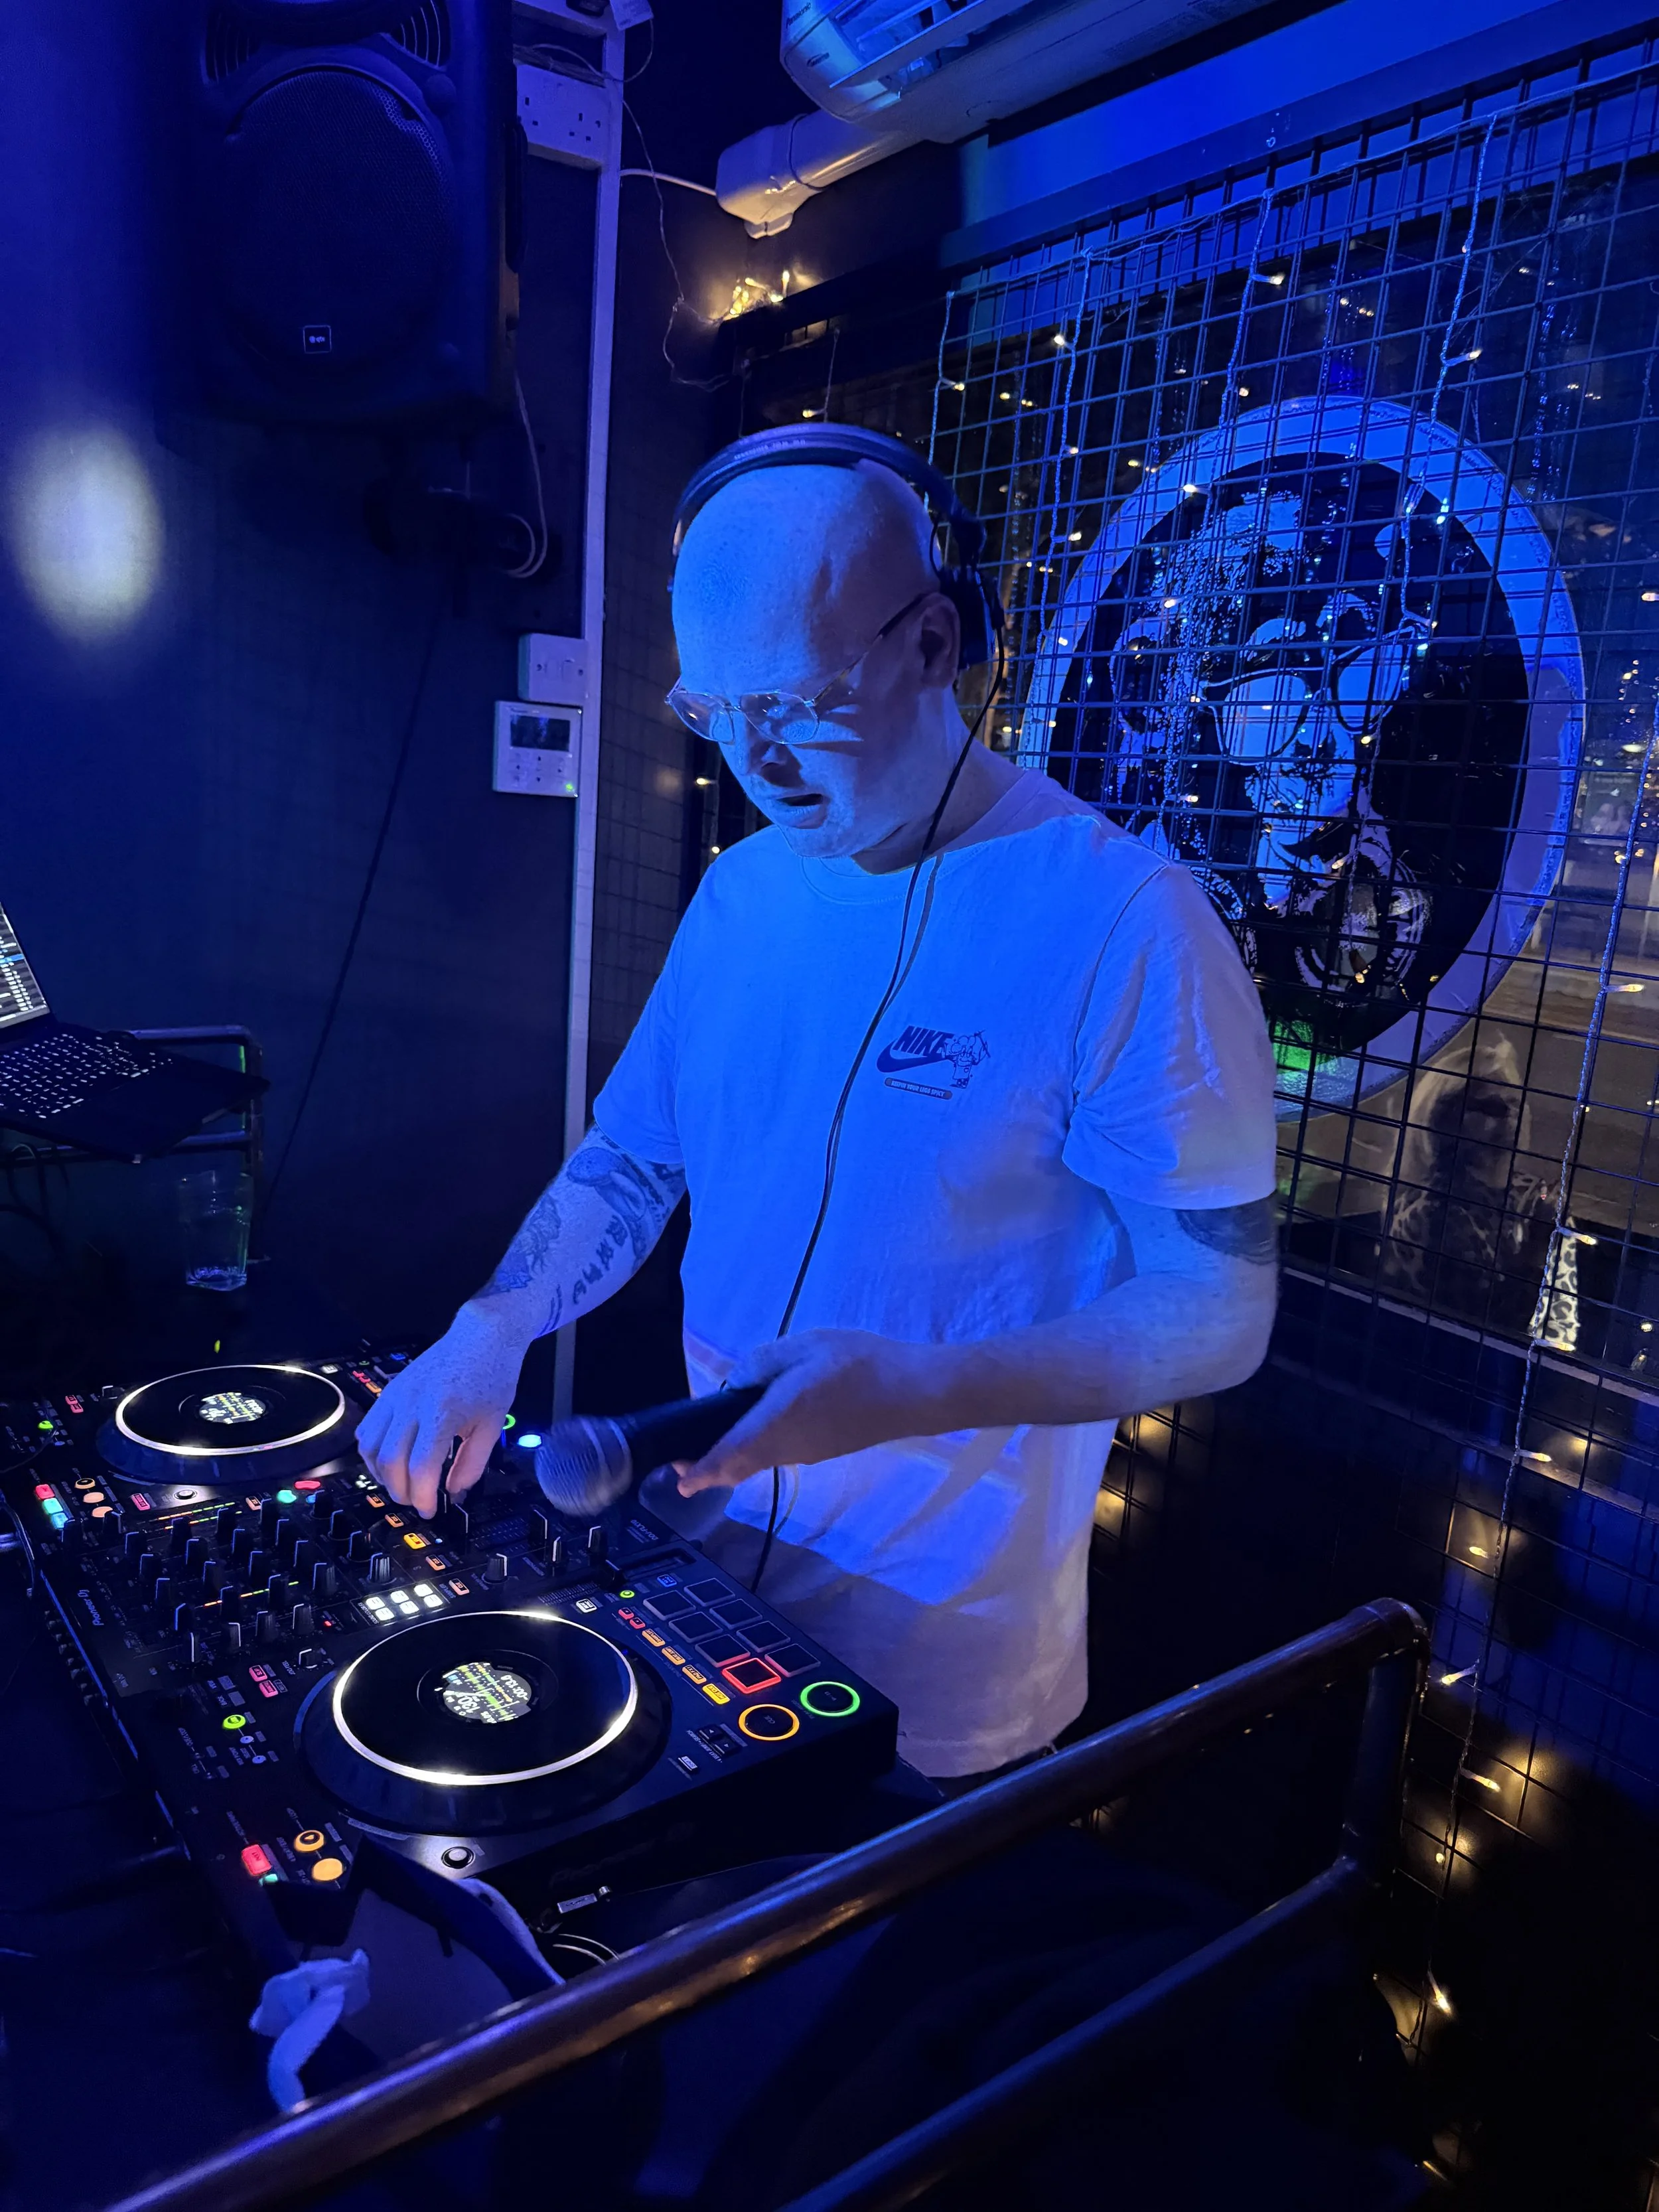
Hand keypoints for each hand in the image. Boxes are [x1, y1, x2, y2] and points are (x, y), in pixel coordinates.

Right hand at [355, 1307, 527, 1518]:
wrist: (481, 1336)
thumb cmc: (492, 1376)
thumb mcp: (492, 1425)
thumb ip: (473, 1463)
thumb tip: (454, 1491)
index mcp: (442, 1413)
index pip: (421, 1467)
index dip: (423, 1496)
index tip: (431, 1510)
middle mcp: (412, 1404)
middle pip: (390, 1461)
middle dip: (401, 1491)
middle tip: (417, 1501)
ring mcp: (396, 1396)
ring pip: (370, 1446)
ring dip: (381, 1474)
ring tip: (402, 1484)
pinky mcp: (389, 1391)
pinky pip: (366, 1428)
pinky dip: (371, 1451)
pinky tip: (389, 1461)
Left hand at [674, 1329, 949, 1493]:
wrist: (913, 1393)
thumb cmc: (857, 1365)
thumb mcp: (802, 1348)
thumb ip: (761, 1364)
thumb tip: (738, 1384)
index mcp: (774, 1424)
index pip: (728, 1456)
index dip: (701, 1472)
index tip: (679, 1482)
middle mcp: (786, 1448)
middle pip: (740, 1465)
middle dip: (712, 1466)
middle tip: (687, 1457)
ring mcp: (808, 1454)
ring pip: (760, 1459)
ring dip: (738, 1453)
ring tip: (723, 1429)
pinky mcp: (825, 1449)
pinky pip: (781, 1452)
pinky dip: (762, 1445)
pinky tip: (768, 1418)